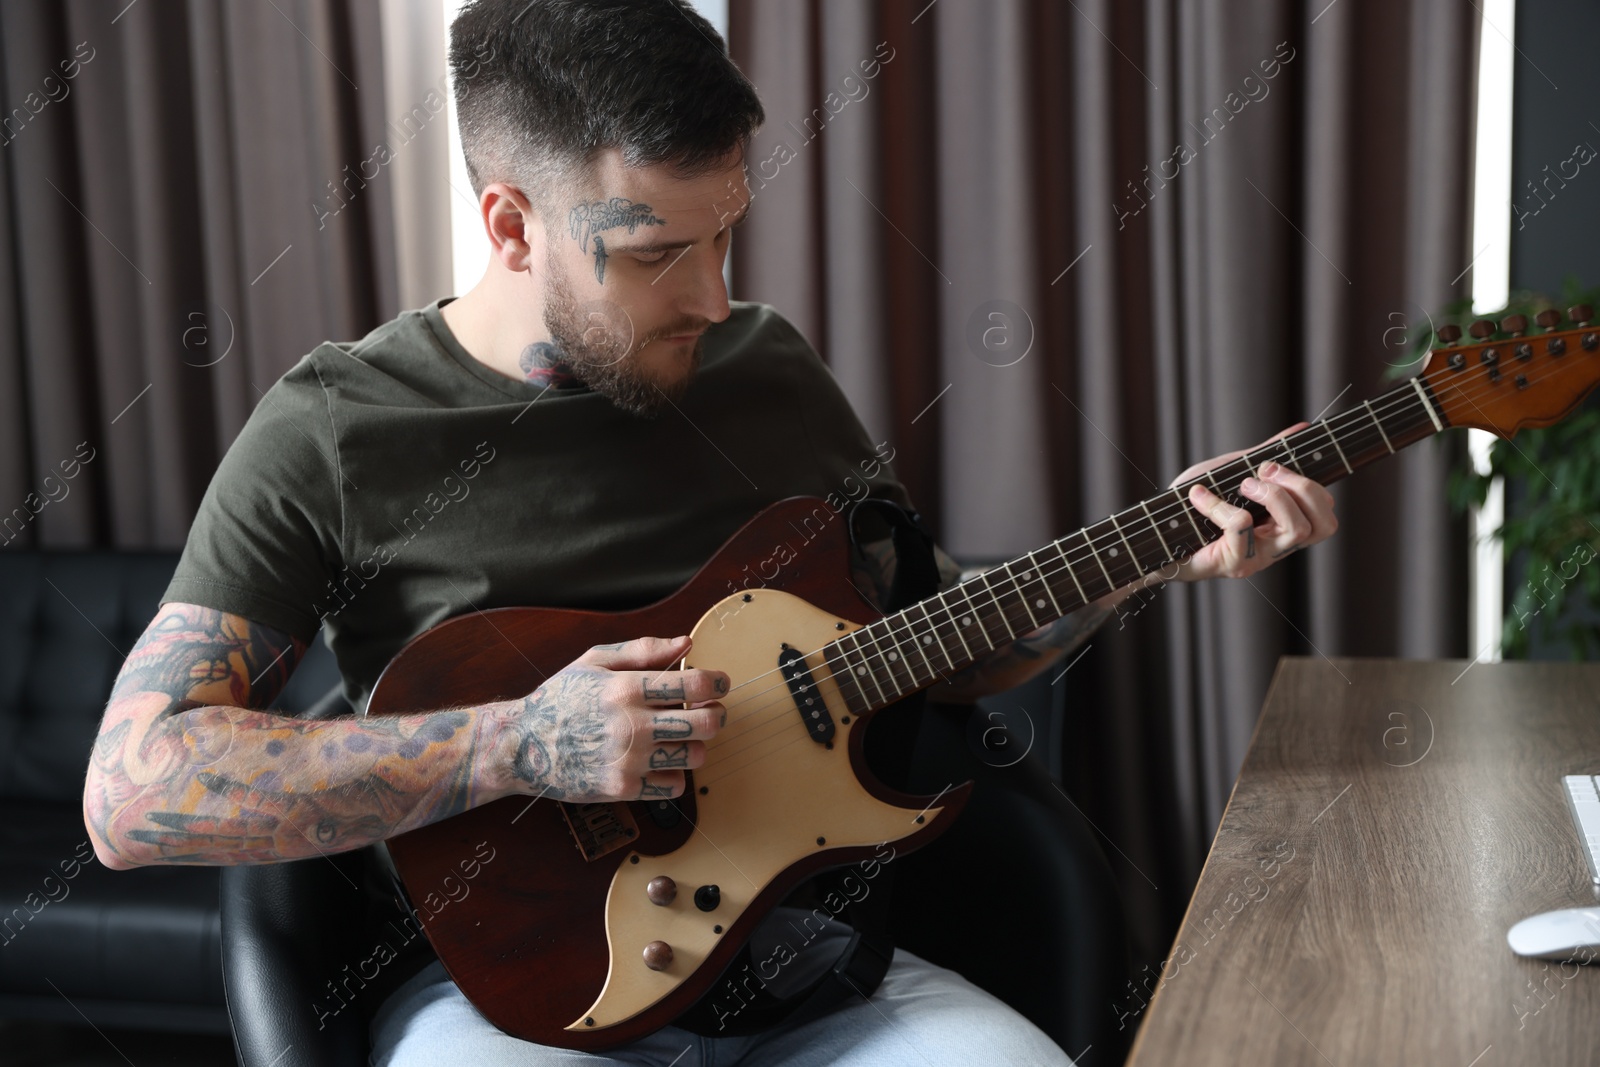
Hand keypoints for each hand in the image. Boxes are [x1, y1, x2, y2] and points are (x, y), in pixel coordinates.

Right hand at [485, 634, 727, 802]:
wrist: (522, 745)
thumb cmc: (560, 699)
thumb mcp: (594, 661)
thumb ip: (643, 650)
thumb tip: (686, 644)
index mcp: (626, 688)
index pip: (694, 684)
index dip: (718, 683)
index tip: (720, 684)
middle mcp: (631, 724)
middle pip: (706, 724)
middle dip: (717, 715)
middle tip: (711, 712)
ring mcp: (629, 760)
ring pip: (695, 756)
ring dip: (696, 745)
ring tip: (681, 737)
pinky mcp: (623, 789)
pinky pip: (674, 786)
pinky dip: (674, 774)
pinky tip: (660, 761)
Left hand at [1170, 423, 1337, 581]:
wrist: (1150, 539)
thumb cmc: (1188, 508)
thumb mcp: (1230, 473)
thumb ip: (1264, 455)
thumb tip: (1301, 429)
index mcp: (1281, 528)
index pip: (1326, 517)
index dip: (1312, 486)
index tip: (1273, 464)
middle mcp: (1276, 548)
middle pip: (1323, 525)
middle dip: (1302, 487)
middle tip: (1264, 471)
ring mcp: (1257, 559)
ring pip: (1297, 529)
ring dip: (1274, 495)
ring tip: (1243, 484)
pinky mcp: (1232, 564)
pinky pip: (1242, 525)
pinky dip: (1220, 503)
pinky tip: (1198, 496)